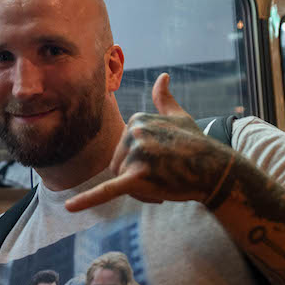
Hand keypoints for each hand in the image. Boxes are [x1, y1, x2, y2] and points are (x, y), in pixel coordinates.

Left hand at [65, 73, 235, 212]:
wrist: (215, 169)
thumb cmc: (197, 144)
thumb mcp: (180, 116)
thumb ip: (164, 99)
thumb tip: (162, 76)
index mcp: (136, 120)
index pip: (123, 149)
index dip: (142, 162)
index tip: (165, 162)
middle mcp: (133, 133)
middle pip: (118, 166)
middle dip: (137, 177)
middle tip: (166, 177)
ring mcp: (135, 155)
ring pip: (120, 181)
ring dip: (139, 189)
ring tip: (164, 185)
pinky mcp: (137, 178)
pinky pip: (107, 191)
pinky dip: (87, 201)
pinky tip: (69, 208)